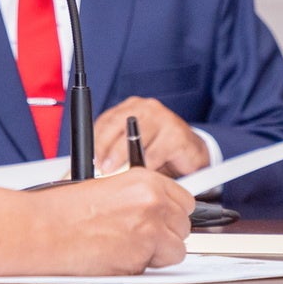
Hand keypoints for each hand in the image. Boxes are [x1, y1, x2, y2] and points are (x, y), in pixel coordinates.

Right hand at [34, 168, 192, 273]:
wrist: (44, 230)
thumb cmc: (64, 212)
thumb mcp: (108, 189)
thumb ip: (138, 199)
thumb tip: (157, 213)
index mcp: (145, 181)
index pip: (184, 201)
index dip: (172, 215)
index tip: (163, 222)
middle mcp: (153, 202)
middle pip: (184, 226)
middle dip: (166, 236)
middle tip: (137, 238)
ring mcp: (150, 230)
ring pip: (176, 251)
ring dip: (156, 254)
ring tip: (124, 248)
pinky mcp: (141, 257)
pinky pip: (154, 269)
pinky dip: (138, 268)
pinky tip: (114, 257)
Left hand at [93, 97, 210, 176]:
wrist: (192, 154)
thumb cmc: (159, 151)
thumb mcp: (134, 147)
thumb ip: (114, 150)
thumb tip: (90, 167)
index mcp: (132, 107)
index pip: (107, 119)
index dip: (96, 140)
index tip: (92, 159)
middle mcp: (147, 108)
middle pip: (119, 125)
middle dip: (107, 149)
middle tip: (102, 169)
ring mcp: (164, 119)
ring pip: (136, 139)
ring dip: (124, 160)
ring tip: (118, 174)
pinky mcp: (177, 135)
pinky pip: (156, 154)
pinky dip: (147, 168)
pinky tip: (142, 176)